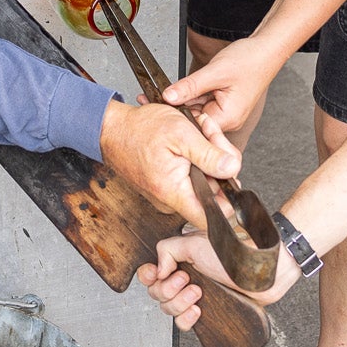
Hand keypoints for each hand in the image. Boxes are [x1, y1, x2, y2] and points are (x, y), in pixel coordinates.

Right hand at [99, 99, 239, 227]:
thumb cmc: (140, 129)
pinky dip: (195, 159)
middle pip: (212, 193)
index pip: (210, 218)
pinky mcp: (166, 187)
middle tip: (210, 135)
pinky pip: (190, 179)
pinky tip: (191, 141)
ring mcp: (167, 195)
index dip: (228, 201)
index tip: (229, 174)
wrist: (112, 129)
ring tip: (199, 132)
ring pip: (203, 183)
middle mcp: (170, 200)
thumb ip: (210, 154)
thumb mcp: (182, 134)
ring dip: (207, 156)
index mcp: (174, 192)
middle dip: (218, 162)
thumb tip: (233, 168)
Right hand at [137, 228, 296, 329]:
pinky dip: (186, 319)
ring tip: (198, 291)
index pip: (150, 272)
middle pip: (156, 293)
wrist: (259, 274)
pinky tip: (197, 310)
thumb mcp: (195, 242)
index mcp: (179, 260)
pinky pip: (183, 324)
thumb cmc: (233, 254)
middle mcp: (184, 278)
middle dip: (168, 288)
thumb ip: (168, 249)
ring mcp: (193, 296)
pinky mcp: (205, 313)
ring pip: (168, 309)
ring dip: (179, 301)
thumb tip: (157, 270)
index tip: (157, 273)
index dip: (148, 275)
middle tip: (187, 279)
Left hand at [161, 34, 292, 136]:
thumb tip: (168, 96)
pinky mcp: (225, 105)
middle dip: (180, 105)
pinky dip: (197, 94)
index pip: (194, 125)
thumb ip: (189, 86)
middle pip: (194, 118)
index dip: (176, 114)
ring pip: (198, 109)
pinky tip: (194, 85)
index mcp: (228, 118)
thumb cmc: (250, 61)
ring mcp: (227, 113)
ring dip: (188, 98)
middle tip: (162, 94)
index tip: (158, 104)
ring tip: (183, 87)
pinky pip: (205, 103)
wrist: (266, 51)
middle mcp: (228, 120)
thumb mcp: (214, 72)